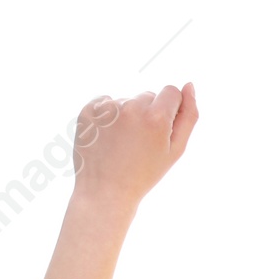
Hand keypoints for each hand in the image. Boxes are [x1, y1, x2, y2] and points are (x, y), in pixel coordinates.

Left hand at [72, 83, 198, 209]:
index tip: (160, 131)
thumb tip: (189, 85)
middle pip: (148, 96)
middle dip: (148, 114)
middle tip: (139, 144)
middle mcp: (131, 107)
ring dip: (127, 116)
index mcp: (156, 117)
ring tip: (121, 144)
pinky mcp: (88, 110)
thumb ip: (189, 116)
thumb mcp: (175, 150)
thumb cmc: (144, 174)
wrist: (105, 192)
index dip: (170, 111)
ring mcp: (107, 108)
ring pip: (127, 100)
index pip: (171, 92)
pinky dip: (107, 117)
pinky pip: (105, 103)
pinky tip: (107, 139)